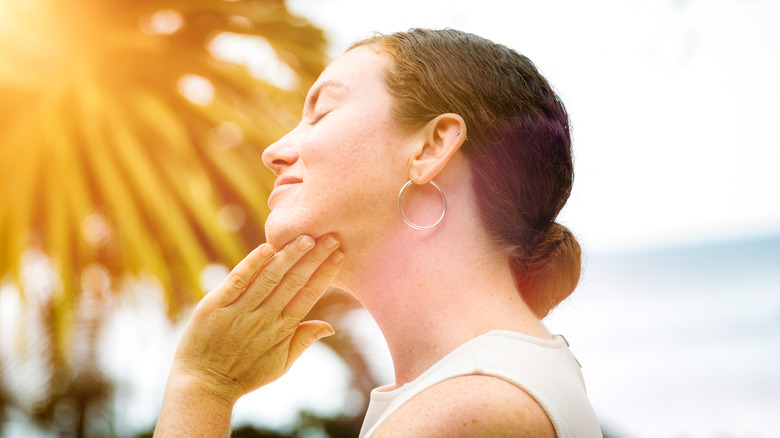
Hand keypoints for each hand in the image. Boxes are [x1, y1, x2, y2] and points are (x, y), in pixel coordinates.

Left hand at [167, 234, 343, 405]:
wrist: (203, 386)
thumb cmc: (244, 375)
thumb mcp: (280, 365)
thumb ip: (304, 341)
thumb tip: (330, 326)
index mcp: (283, 330)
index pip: (309, 295)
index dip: (325, 274)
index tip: (338, 254)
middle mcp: (264, 318)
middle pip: (293, 282)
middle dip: (314, 258)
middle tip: (330, 237)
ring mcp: (239, 311)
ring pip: (269, 277)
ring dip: (289, 256)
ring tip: (306, 237)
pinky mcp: (215, 305)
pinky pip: (237, 280)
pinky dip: (251, 263)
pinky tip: (267, 247)